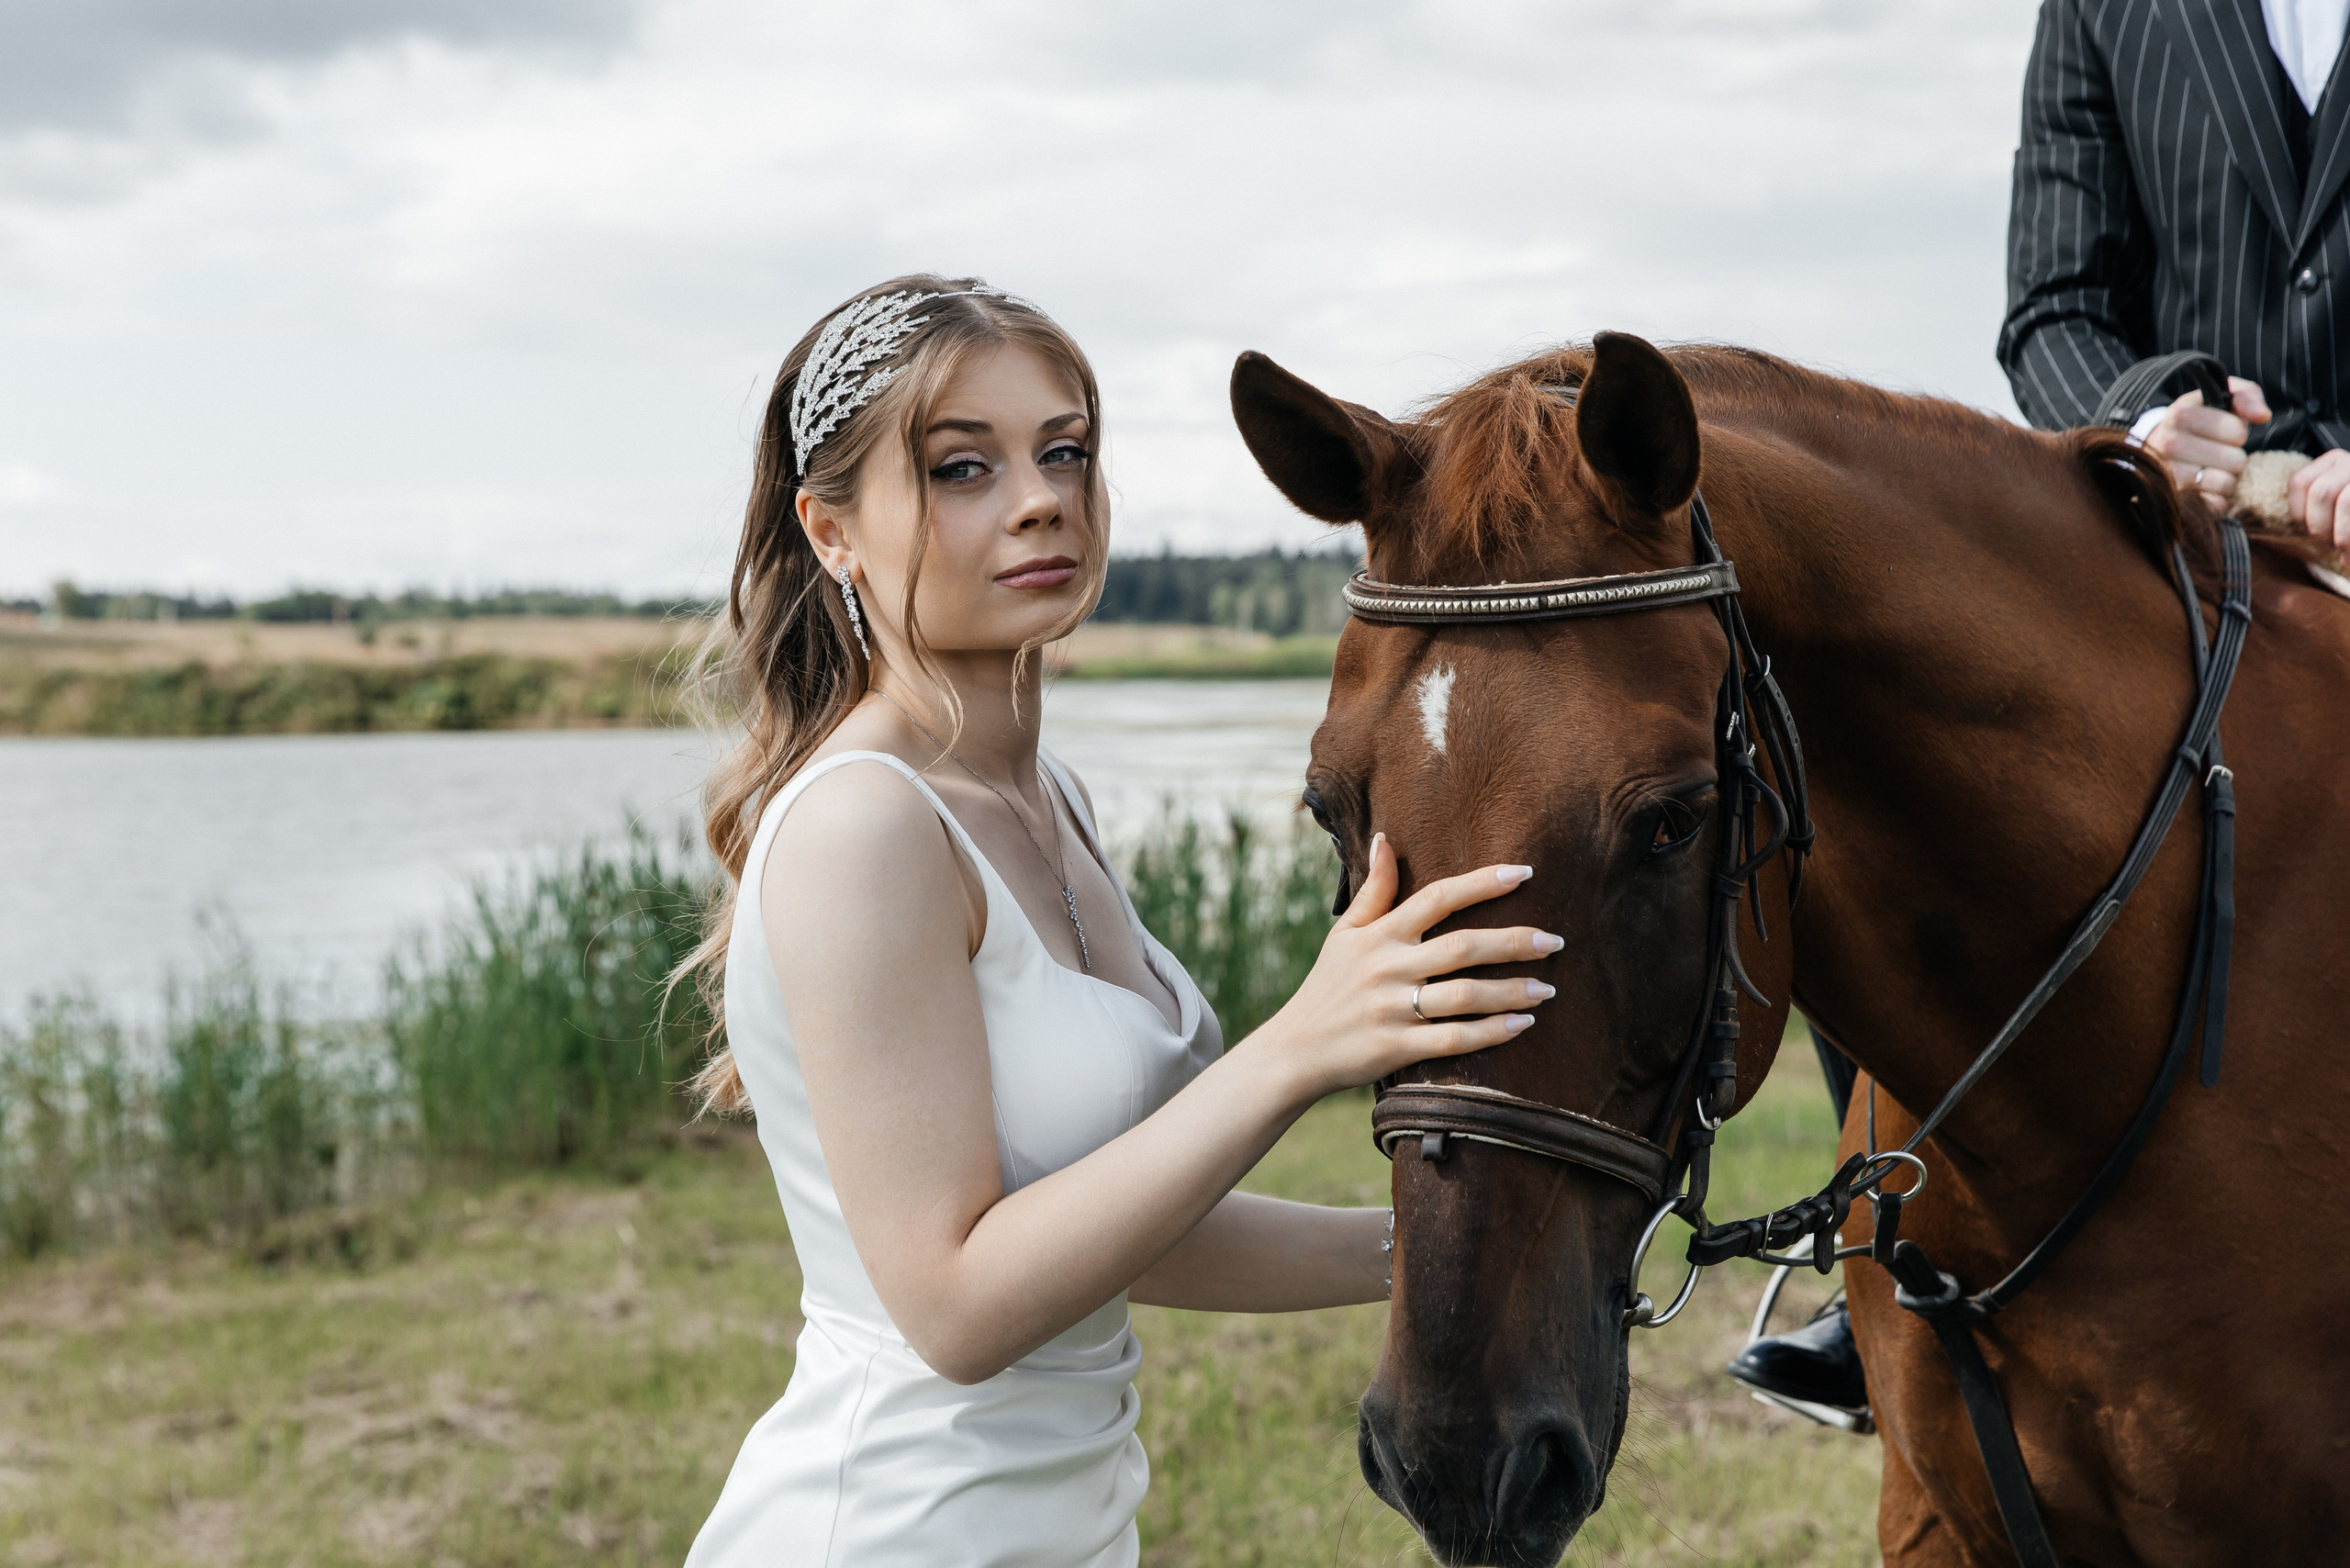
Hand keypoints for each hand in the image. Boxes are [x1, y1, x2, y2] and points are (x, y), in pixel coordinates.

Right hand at [1262, 832, 1559, 1101]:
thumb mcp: (1344, 934)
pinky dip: (1492, 1033)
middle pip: (1462, 947)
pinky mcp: (1397, 1047)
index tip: (1524, 873)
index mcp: (1380, 935)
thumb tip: (1385, 838)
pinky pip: (1454, 1039)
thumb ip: (1374, 890)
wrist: (1296, 1050)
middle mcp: (1388, 968)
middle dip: (1513, 942)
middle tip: (1555, 940)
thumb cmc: (1327, 987)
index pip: (1437, 898)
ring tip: (1549, 988)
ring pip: (1464, 996)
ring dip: (1511, 991)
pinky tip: (1523, 1025)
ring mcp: (1393, 1009)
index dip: (1481, 883)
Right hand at [2143, 378, 2270, 503]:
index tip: (2222, 433)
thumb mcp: (2220, 400)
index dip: (2237, 432)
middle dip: (2233, 458)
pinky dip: (2217, 499)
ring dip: (2226, 479)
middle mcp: (2168, 444)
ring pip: (2225, 483)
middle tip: (2218, 454)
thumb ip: (2247, 396)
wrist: (2156, 449)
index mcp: (2180, 415)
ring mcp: (2167, 475)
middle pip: (2234, 460)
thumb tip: (2262, 416)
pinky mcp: (2172, 500)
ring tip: (2212, 470)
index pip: (2236, 431)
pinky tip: (2207, 488)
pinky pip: (2214, 504)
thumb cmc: (2198, 422)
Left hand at [2287, 449, 2349, 551]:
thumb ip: (2315, 507)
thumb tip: (2293, 535)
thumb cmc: (2348, 515)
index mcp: (2332, 462)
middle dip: (2319, 528)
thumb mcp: (2333, 501)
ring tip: (2344, 553)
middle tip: (2326, 549)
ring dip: (2341, 535)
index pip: (2299, 483)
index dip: (2298, 514)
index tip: (2307, 534)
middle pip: (2320, 493)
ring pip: (2345, 502)